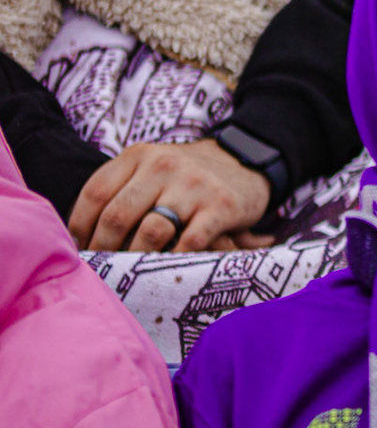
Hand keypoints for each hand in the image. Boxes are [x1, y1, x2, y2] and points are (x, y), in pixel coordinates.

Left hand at [69, 139, 273, 252]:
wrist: (246, 161)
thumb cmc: (187, 174)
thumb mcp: (152, 166)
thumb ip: (122, 188)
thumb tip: (82, 234)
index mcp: (139, 155)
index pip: (95, 192)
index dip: (80, 226)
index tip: (79, 248)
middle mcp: (164, 166)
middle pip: (118, 215)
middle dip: (104, 249)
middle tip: (103, 268)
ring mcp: (194, 186)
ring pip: (151, 232)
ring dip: (136, 258)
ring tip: (131, 272)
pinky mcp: (222, 206)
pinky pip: (190, 242)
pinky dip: (174, 260)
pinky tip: (167, 270)